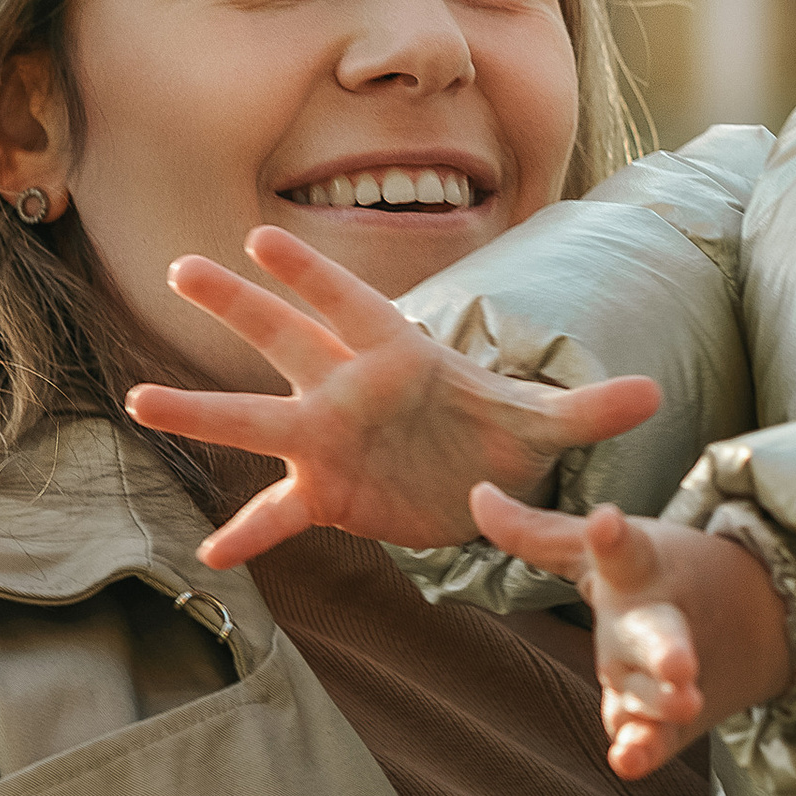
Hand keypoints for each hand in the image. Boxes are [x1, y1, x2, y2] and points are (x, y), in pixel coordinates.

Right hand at [126, 229, 660, 568]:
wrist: (478, 484)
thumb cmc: (496, 433)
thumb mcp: (545, 427)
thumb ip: (588, 409)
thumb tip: (655, 394)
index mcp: (397, 354)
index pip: (350, 303)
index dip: (311, 274)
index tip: (260, 238)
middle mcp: (347, 388)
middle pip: (285, 339)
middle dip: (238, 306)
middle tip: (182, 267)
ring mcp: (326, 440)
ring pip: (256, 420)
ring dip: (202, 411)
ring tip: (139, 402)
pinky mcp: (325, 495)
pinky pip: (277, 515)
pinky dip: (249, 533)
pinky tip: (211, 556)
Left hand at [466, 487, 791, 776]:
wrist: (761, 618)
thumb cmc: (663, 574)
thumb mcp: (606, 551)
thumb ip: (537, 531)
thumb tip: (475, 495)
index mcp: (640, 571)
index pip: (625, 551)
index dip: (612, 539)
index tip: (606, 523)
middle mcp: (657, 623)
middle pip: (660, 636)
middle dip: (668, 651)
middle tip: (678, 664)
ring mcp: (667, 677)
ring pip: (659, 695)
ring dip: (663, 704)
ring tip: (682, 702)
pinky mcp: (673, 719)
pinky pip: (657, 736)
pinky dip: (645, 748)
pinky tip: (628, 761)